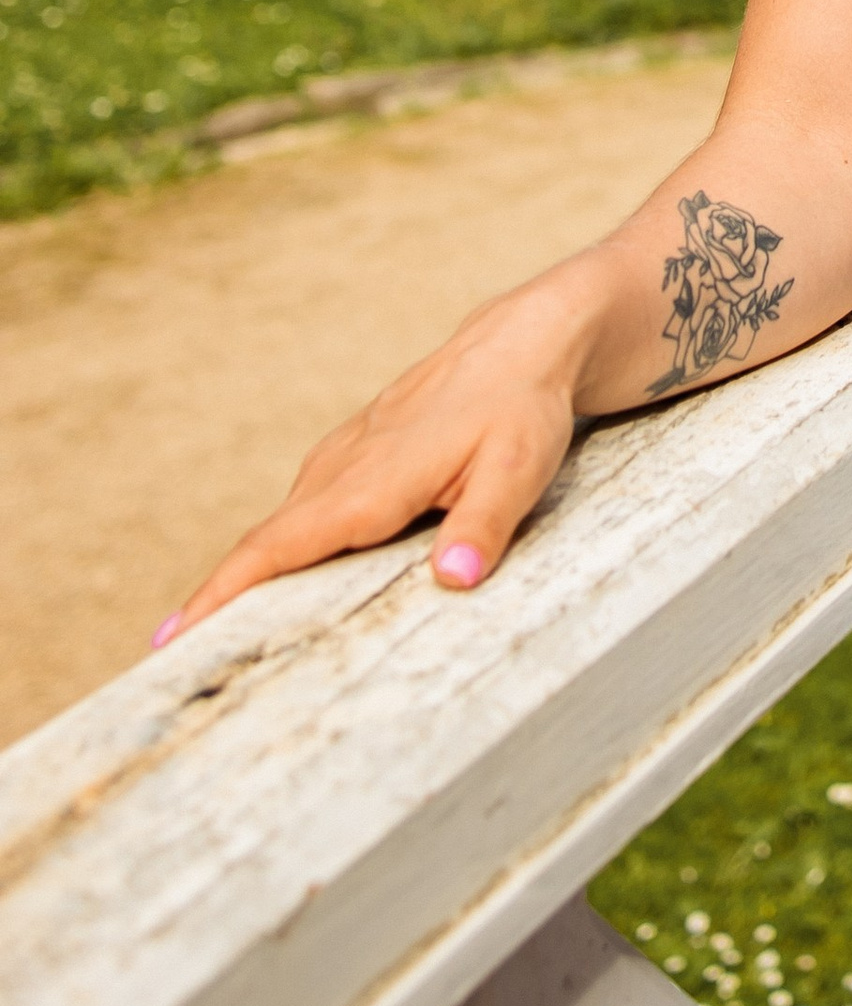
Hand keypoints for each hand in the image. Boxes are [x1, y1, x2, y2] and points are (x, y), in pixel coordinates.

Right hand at [151, 270, 599, 645]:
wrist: (525, 342)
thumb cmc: (522, 409)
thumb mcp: (518, 470)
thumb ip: (483, 526)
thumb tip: (453, 580)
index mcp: (369, 483)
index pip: (278, 547)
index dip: (223, 593)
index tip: (172, 636)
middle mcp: (344, 469)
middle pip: (267, 544)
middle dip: (219, 600)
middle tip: (176, 663)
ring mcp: (347, 456)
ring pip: (286, 524)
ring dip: (250, 574)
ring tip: (217, 637)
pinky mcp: (359, 452)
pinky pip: (308, 506)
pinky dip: (284, 544)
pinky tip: (285, 577)